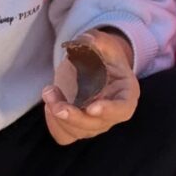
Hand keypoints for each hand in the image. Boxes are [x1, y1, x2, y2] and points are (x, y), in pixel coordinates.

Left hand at [42, 27, 138, 145]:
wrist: (93, 67)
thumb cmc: (104, 56)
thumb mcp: (104, 43)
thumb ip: (96, 40)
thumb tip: (85, 40)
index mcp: (125, 93)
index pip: (122, 109)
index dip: (109, 110)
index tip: (92, 107)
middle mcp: (111, 114)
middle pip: (95, 125)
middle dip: (73, 115)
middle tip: (53, 100)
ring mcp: (94, 124)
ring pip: (77, 132)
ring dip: (58, 116)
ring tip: (49, 91)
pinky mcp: (77, 128)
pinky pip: (64, 136)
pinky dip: (53, 124)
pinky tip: (50, 103)